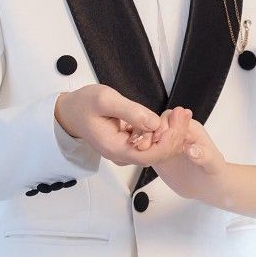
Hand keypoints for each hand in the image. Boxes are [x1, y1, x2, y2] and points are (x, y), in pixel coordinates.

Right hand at [55, 84, 172, 165]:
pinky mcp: (130, 145)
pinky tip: (170, 118)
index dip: (168, 141)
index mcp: (116, 149)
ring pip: (156, 149)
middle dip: (174, 135)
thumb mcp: (105, 101)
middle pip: (157, 154)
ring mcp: (127, 151)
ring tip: (180, 113)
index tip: (178, 122)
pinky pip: (151, 143)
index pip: (151, 154)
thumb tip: (155, 123)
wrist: (71, 112)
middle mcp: (123, 155)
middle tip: (184, 113)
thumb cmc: (84, 105)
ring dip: (171, 133)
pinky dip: (163, 132)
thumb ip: (131, 112)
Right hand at [150, 107, 227, 199]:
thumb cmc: (214, 172)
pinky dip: (141, 151)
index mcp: (190, 129)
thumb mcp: (213, 164)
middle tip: (147, 145)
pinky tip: (141, 158)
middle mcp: (177, 134)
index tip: (160, 137)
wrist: (208, 187)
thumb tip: (192, 149)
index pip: (174, 117)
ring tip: (142, 151)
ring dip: (143, 140)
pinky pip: (146, 149)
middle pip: (157, 123)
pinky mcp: (158, 155)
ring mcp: (166, 144)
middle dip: (151, 132)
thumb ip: (204, 155)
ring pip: (149, 134)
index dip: (165, 125)